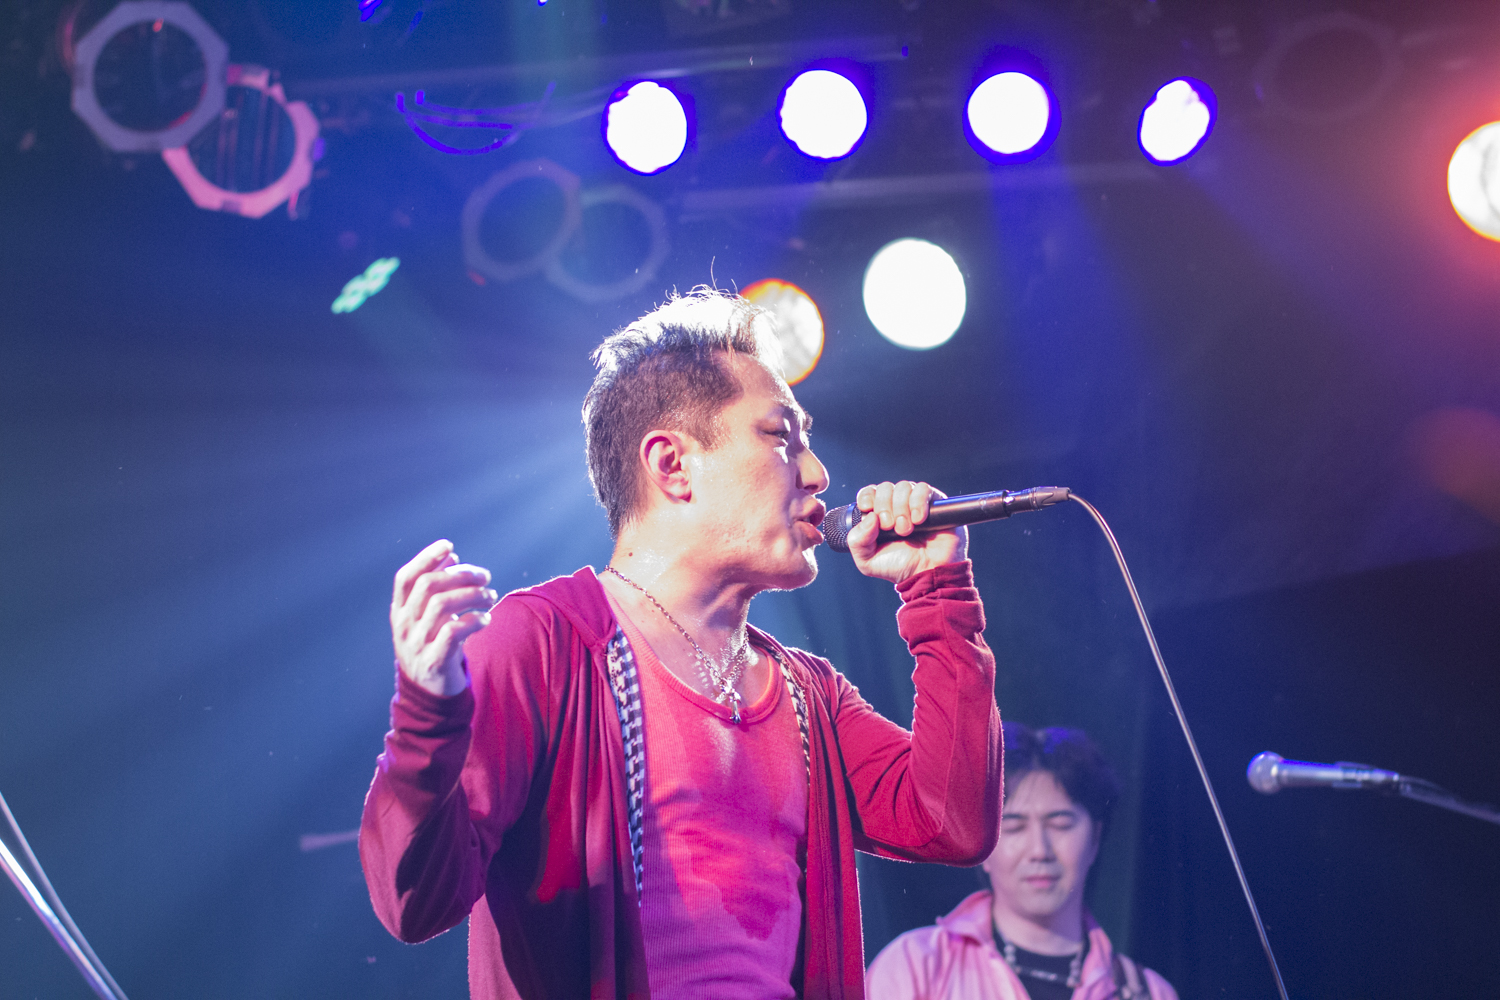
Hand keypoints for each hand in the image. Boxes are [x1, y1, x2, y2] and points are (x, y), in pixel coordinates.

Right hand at [391, 539, 496, 695]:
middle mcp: (403, 625)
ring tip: (490, 596)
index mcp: (399, 611)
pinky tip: (486, 619)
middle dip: (460, 575)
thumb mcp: (427, 616)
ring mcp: (416, 644)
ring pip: (441, 605)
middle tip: (485, 577)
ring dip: (472, 595)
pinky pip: (452, 633)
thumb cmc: (432, 644)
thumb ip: (436, 587)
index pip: (406, 578)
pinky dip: (473, 620)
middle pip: (428, 586)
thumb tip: (450, 555)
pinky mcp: (434, 661)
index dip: (426, 558)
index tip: (449, 545)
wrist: (428, 692)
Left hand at [845, 481, 967, 583]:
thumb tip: (869, 516)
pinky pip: (923, 490)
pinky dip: (918, 503)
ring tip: (906, 530)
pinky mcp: (934, 503)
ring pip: (903, 487)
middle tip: (889, 527)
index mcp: (879, 515)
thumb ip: (857, 541)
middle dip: (884, 506)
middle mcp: (896, 506)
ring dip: (901, 509)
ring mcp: (915, 503)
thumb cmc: (900, 567)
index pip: (870, 492)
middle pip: (885, 488)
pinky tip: (918, 520)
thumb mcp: (868, 561)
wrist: (928, 573)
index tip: (867, 508)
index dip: (867, 496)